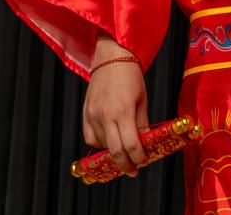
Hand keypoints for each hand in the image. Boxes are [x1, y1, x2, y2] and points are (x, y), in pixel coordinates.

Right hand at [82, 36, 149, 175]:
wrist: (111, 59)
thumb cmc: (131, 78)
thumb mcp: (142, 100)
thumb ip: (142, 123)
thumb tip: (145, 143)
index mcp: (123, 112)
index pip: (131, 145)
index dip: (138, 158)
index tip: (142, 164)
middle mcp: (105, 116)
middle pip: (114, 151)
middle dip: (125, 164)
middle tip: (133, 170)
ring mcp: (92, 116)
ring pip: (101, 146)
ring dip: (113, 153)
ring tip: (124, 153)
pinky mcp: (85, 115)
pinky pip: (90, 138)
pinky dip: (100, 143)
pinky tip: (110, 140)